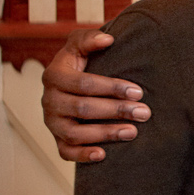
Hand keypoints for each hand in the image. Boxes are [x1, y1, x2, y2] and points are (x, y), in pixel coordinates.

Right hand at [41, 29, 149, 161]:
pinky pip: (65, 152)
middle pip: (83, 108)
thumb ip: (89, 39)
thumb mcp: (79, 45)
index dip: (112, 87)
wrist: (71, 83)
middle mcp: (49, 100)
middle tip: (144, 113)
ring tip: (133, 132)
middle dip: (116, 110)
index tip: (139, 91)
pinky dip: (82, 156)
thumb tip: (108, 39)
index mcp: (54, 75)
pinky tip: (103, 155)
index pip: (84, 83)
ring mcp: (52, 122)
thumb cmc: (81, 62)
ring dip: (105, 134)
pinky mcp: (56, 139)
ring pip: (75, 133)